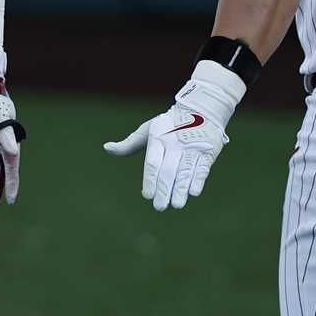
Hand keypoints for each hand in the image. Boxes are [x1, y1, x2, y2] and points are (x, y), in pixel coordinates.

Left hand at [104, 61, 244, 210]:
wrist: (201, 108)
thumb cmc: (169, 124)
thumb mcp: (149, 129)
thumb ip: (130, 143)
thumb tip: (107, 148)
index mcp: (158, 137)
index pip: (152, 162)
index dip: (150, 180)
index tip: (147, 196)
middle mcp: (174, 142)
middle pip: (168, 170)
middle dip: (164, 190)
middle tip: (160, 207)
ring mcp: (192, 146)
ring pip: (185, 171)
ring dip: (181, 190)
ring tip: (176, 204)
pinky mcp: (208, 150)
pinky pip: (202, 168)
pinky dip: (198, 180)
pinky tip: (193, 192)